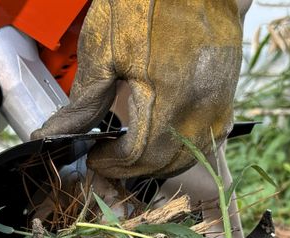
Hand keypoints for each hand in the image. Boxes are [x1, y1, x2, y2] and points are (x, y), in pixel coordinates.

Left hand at [33, 0, 242, 179]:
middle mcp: (201, 106)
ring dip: (164, 160)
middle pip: (167, 161)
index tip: (94, 158)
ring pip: (194, 151)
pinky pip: (214, 130)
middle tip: (110, 160)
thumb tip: (59, 133)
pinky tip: (170, 134)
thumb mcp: (103, 50)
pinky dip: (189, 142)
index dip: (112, 163)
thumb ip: (85, 101)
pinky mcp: (230, 85)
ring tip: (136, 152)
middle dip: (135, 168)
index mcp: (167, 98)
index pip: (138, 155)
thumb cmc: (143, 0)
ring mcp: (221, 97)